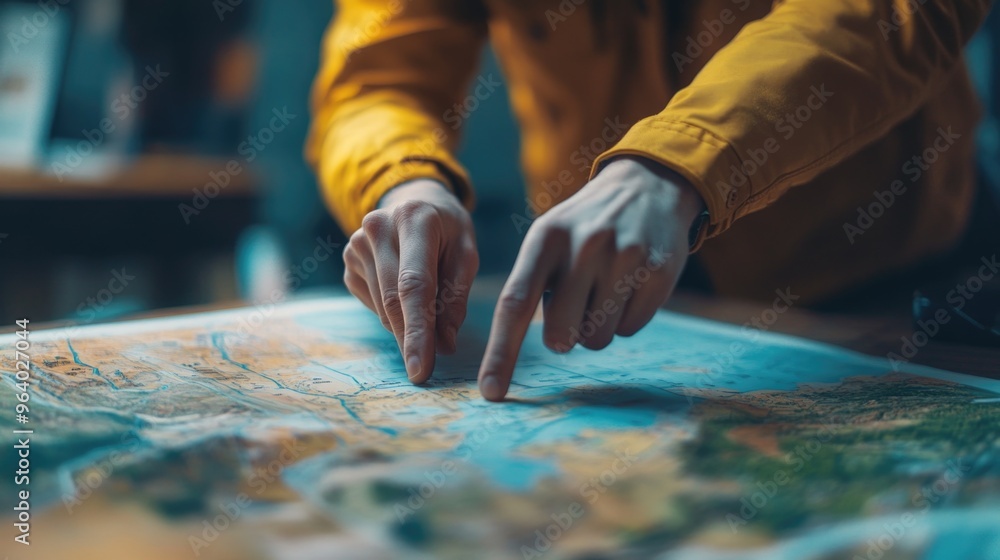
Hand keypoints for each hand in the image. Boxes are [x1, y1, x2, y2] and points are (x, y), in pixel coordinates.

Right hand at [343, 179, 478, 382]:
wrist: (414, 199)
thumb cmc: (447, 230)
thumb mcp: (466, 253)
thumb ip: (456, 296)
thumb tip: (444, 345)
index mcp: (414, 219)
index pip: (414, 284)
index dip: (418, 330)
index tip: (421, 367)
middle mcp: (377, 227)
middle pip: (393, 300)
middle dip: (410, 339)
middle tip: (423, 371)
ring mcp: (356, 244)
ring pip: (382, 307)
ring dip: (406, 326)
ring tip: (429, 317)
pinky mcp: (348, 262)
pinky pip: (372, 304)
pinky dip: (393, 313)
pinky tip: (406, 295)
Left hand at [477, 156, 705, 400]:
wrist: (648, 187)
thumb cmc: (584, 227)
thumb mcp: (549, 239)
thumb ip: (531, 286)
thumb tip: (527, 349)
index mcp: (546, 238)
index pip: (515, 304)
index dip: (501, 353)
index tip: (490, 393)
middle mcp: (584, 246)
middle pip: (560, 334)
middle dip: (563, 337)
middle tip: (575, 308)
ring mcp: (625, 258)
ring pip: (597, 339)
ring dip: (596, 327)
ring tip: (605, 286)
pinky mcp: (658, 273)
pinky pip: (630, 330)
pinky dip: (625, 319)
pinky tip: (630, 286)